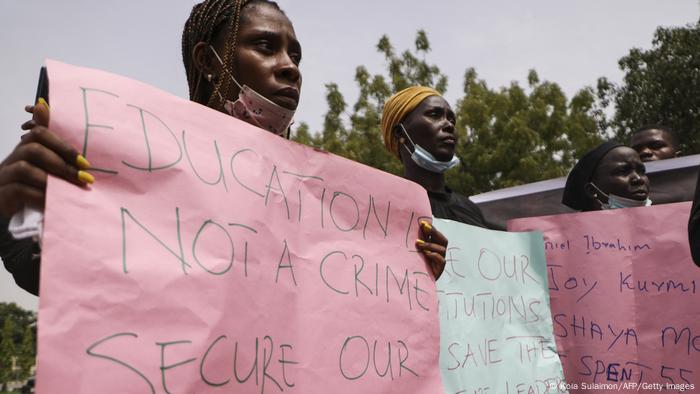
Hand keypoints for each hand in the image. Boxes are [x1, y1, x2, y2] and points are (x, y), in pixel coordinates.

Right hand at [0, 98, 92, 217]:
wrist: (10, 212)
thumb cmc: (34, 192)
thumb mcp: (49, 176)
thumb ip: (61, 165)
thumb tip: (86, 165)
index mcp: (25, 150)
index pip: (39, 134)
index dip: (63, 146)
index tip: (84, 163)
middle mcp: (12, 159)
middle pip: (32, 149)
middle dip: (61, 163)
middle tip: (82, 178)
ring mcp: (3, 176)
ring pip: (23, 168)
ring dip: (50, 179)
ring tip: (68, 191)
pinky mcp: (0, 194)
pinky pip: (18, 190)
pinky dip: (39, 196)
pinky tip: (52, 202)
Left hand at [415, 220, 446, 279]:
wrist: (413, 283)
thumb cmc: (411, 266)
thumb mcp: (413, 253)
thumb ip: (415, 243)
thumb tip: (409, 230)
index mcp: (433, 248)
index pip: (437, 235)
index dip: (432, 228)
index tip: (422, 222)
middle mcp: (438, 253)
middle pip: (442, 240)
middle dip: (434, 232)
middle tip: (424, 227)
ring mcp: (439, 262)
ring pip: (442, 249)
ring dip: (430, 244)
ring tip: (418, 243)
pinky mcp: (439, 270)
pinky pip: (441, 261)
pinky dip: (434, 256)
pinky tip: (427, 254)